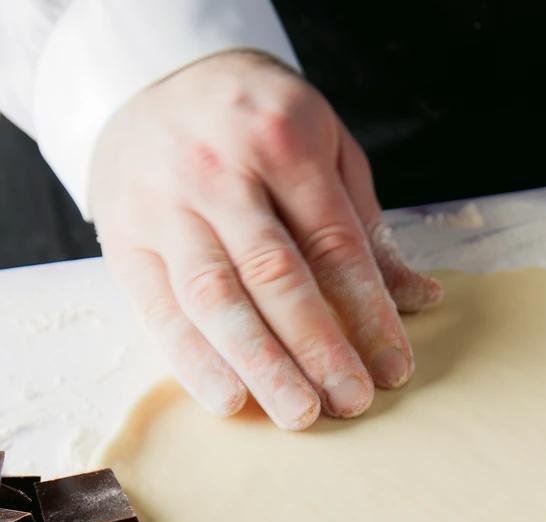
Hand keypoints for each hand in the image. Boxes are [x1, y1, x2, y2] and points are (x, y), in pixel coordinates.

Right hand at [90, 50, 441, 429]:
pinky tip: (229, 399)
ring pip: (215, 298)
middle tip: (351, 402)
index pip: (333, 243)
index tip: (393, 367)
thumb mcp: (323, 146)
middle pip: (274, 274)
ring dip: (260, 365)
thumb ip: (364, 225)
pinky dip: (195, 362)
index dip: (368, 312)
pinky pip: (161, 311)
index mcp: (280, 140)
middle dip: (318, 348)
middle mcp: (218, 171)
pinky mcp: (125, 242)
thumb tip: (419, 299)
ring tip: (298, 414)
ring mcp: (164, 207)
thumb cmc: (255, 123)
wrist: (151, 83)